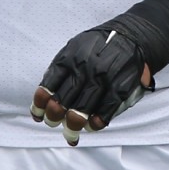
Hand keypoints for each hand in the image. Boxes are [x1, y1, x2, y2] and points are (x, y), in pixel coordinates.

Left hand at [31, 27, 152, 146]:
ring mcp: (103, 78)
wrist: (130, 36)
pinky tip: (91, 126)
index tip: (37, 115)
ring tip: (70, 133)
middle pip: (63, 101)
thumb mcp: (74, 47)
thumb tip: (44, 96)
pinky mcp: (120, 87)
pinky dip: (96, 123)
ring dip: (73, 126)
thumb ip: (60, 68)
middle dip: (54, 118)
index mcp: (69, 57)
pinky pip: (105, 111)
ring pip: (82, 110)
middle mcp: (85, 68)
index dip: (40, 104)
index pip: (49, 85)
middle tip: (52, 123)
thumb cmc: (98, 45)